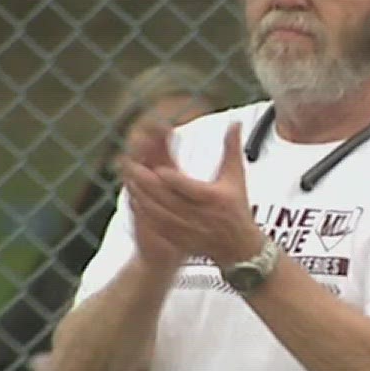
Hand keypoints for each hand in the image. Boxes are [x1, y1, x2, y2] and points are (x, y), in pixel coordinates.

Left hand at [119, 123, 266, 268]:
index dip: (173, 179)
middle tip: (132, 166)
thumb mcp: (236, 177)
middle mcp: (200, 215)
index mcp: (213, 199)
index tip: (159, 167)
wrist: (239, 247)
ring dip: (143, 196)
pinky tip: (136, 199)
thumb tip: (235, 123)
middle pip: (169, 199)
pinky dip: (145, 213)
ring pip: (159, 213)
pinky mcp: (179, 239)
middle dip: (149, 183)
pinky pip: (157, 226)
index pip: (189, 187)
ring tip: (130, 180)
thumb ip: (232, 148)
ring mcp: (188, 229)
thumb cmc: (236, 210)